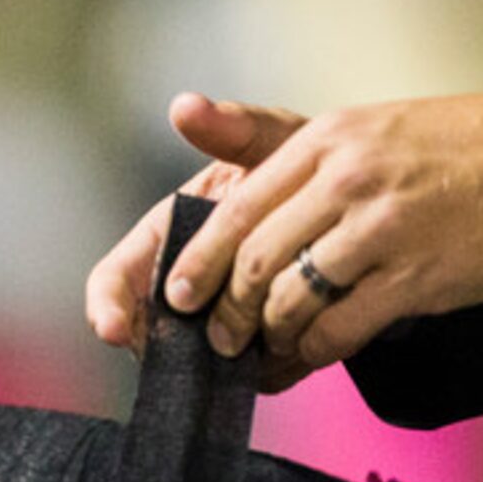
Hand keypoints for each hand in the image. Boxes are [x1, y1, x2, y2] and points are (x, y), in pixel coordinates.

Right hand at [85, 95, 305, 352]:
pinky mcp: (269, 348)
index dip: (108, 302)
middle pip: (150, 329)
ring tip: (251, 355)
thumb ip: (237, 129)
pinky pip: (255, 375)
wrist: (374, 207)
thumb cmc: (316, 166)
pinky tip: (287, 364)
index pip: (121, 274)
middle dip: (161, 349)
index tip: (113, 329)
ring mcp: (228, 318)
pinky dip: (266, 374)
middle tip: (186, 359)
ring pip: (201, 360)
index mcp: (176, 232)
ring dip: (214, 367)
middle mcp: (192, 280)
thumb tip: (185, 106)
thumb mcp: (281, 143)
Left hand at [142, 89, 482, 370]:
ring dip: (267, 337)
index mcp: (326, 139)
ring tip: (263, 352)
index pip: (237, 205)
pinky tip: (308, 356)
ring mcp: (381, 229)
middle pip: (253, 259)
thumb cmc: (456, 148)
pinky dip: (314, 351)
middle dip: (224, 311)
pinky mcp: (416, 277)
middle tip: (216, 338)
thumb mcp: (365, 126)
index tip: (177, 295)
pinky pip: (341, 327)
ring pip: (290, 298)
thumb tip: (194, 131)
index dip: (198, 259)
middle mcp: (346, 179)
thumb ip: (282, 144)